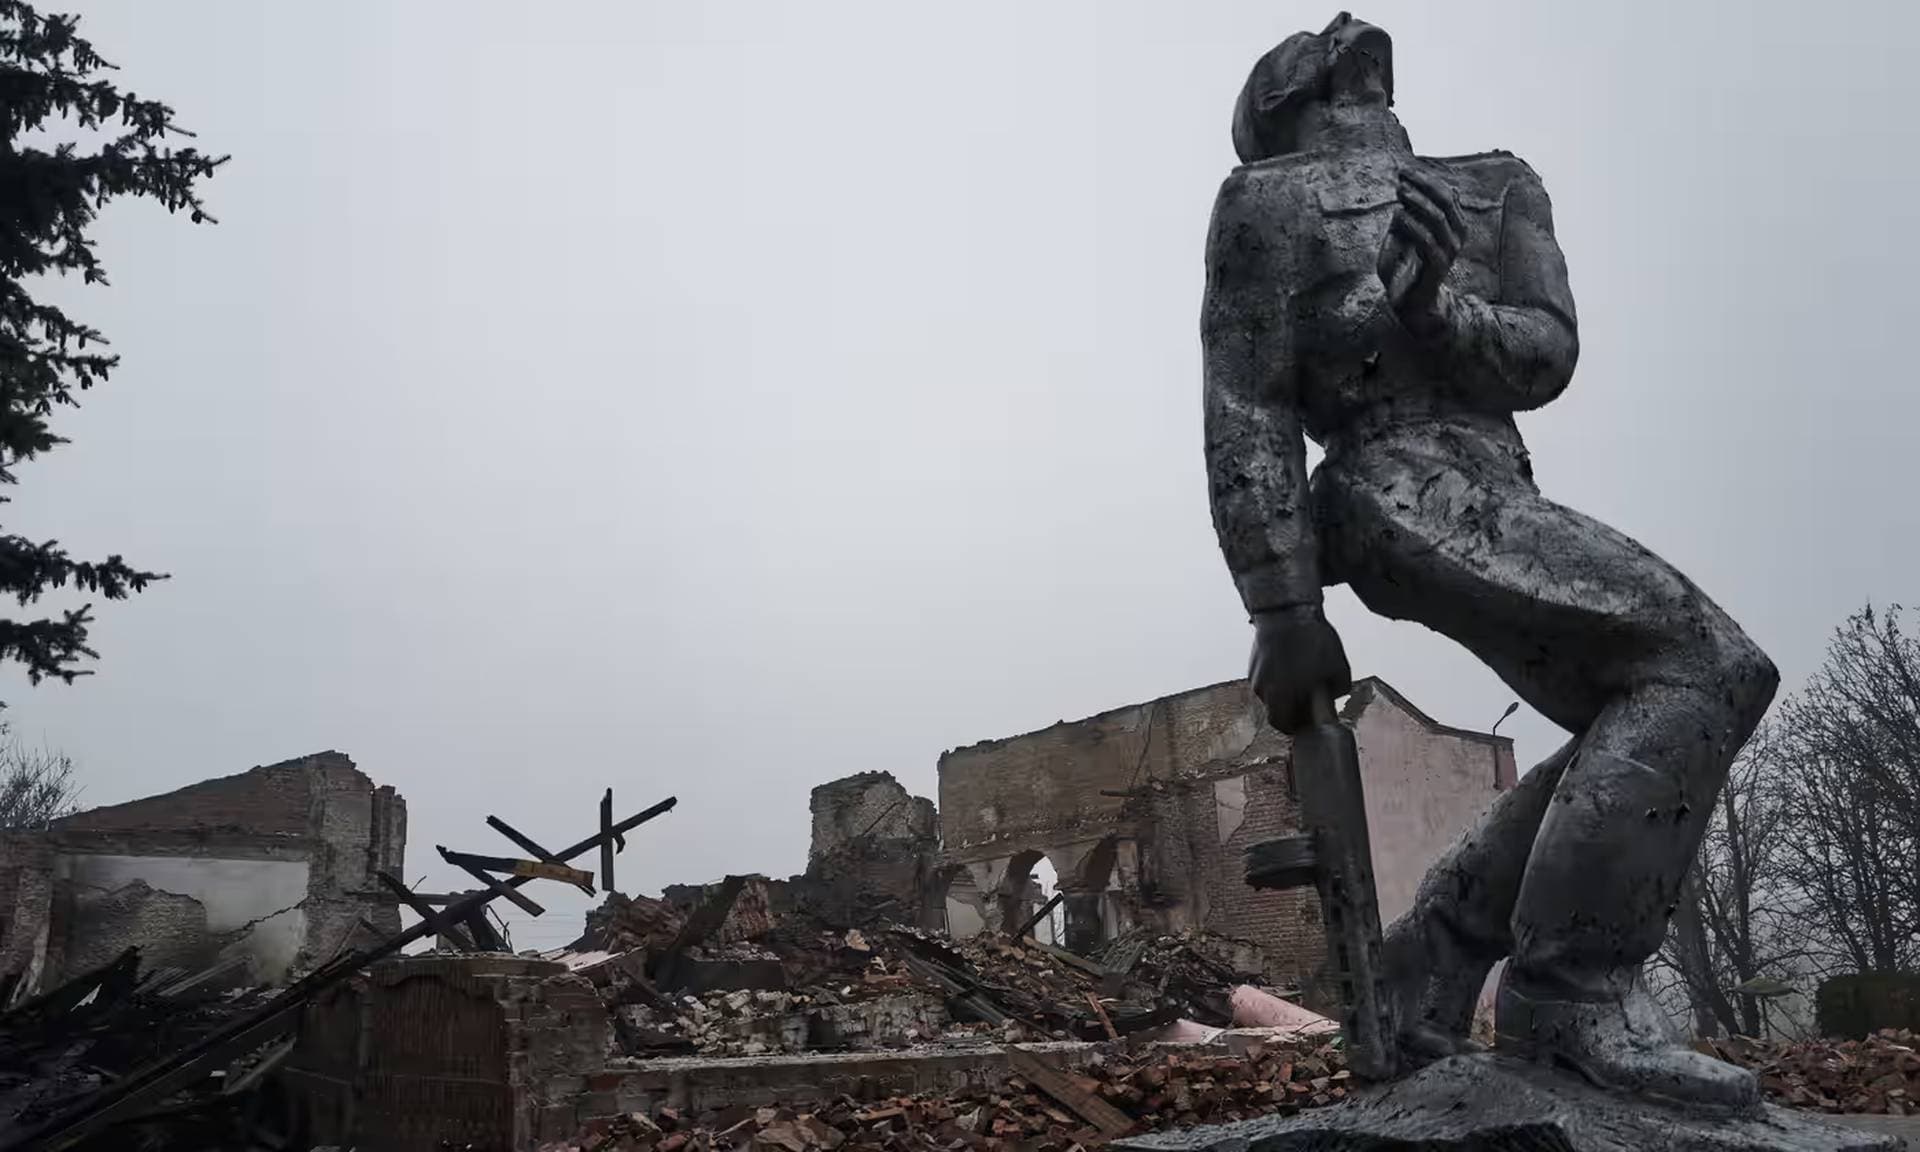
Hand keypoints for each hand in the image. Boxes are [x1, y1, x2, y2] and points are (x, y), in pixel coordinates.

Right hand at [1249, 605, 1351, 734]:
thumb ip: (1337, 691)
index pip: (1283, 725)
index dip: (1297, 726)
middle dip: (1291, 708)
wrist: (1287, 609)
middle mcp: (1263, 689)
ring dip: (1283, 690)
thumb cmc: (1312, 640)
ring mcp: (1255, 674)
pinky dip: (1276, 675)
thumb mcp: (1338, 668)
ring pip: (1270, 692)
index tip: (1307, 720)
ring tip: (1299, 675)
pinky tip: (1290, 661)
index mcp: (1282, 697)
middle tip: (1307, 698)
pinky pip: (1265, 676)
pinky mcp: (1253, 660)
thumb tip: (1332, 696)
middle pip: (1276, 709)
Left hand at [1377, 168, 1464, 337]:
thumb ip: (1408, 213)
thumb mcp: (1406, 233)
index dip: (1426, 180)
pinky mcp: (1437, 266)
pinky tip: (1396, 214)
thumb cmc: (1406, 265)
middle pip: (1445, 202)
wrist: (1409, 301)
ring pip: (1437, 219)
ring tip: (1399, 191)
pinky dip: (1411, 225)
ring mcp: (1449, 252)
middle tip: (1401, 177)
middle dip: (1423, 185)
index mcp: (1454, 225)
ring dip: (1417, 201)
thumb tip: (1404, 189)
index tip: (1404, 170)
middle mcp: (1456, 236)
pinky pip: (1426, 241)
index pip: (1446, 194)